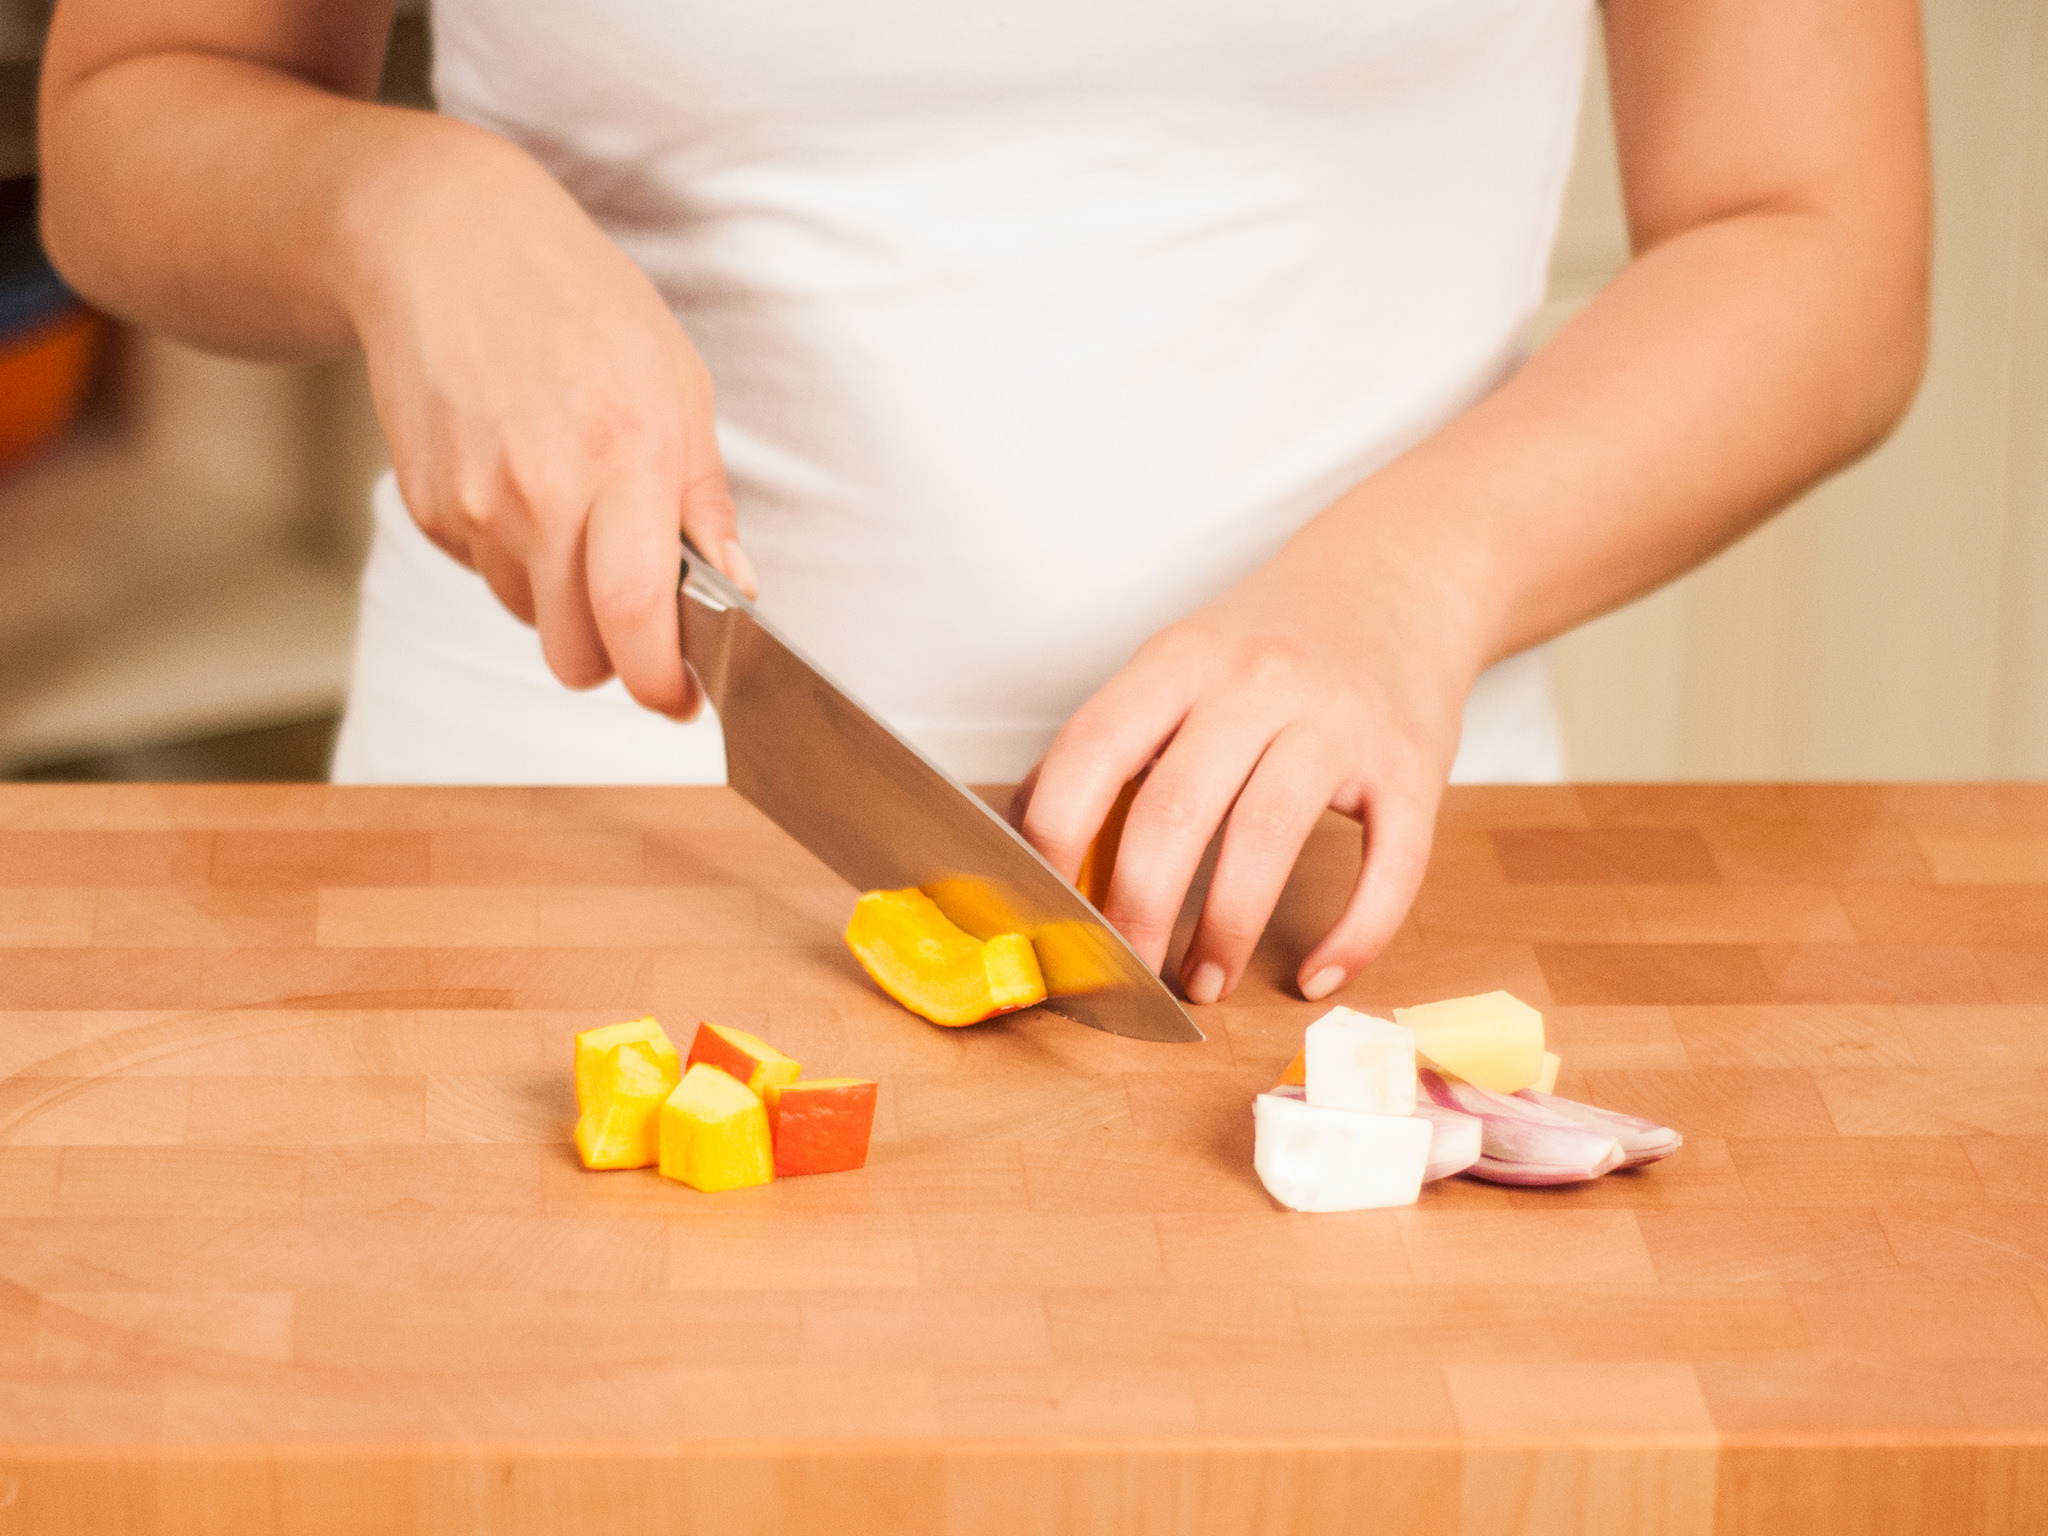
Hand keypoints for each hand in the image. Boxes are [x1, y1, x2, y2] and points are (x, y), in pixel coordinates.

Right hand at [344, 131, 752, 717]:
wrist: (442, 242)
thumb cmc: (577, 304)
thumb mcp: (678, 385)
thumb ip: (705, 504)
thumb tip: (738, 589)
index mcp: (623, 460)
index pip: (634, 618)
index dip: (660, 683)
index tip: (682, 698)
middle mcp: (541, 493)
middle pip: (575, 656)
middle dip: (614, 658)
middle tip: (638, 618)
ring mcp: (475, 504)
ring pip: (532, 620)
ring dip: (563, 600)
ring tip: (575, 508)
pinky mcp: (429, 507)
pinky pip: (487, 575)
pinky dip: (516, 555)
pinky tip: (523, 477)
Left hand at [1016, 548, 1481, 1004]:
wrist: (1403, 575)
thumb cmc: (1274, 638)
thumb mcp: (1182, 658)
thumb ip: (1115, 737)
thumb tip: (1028, 832)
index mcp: (1182, 658)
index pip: (1093, 749)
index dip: (1053, 839)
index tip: (1044, 909)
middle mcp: (1258, 680)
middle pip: (1174, 809)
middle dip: (1137, 913)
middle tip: (1124, 975)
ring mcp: (1341, 720)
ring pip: (1268, 837)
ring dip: (1226, 930)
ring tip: (1203, 983)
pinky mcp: (1413, 763)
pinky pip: (1389, 864)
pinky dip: (1353, 934)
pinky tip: (1316, 973)